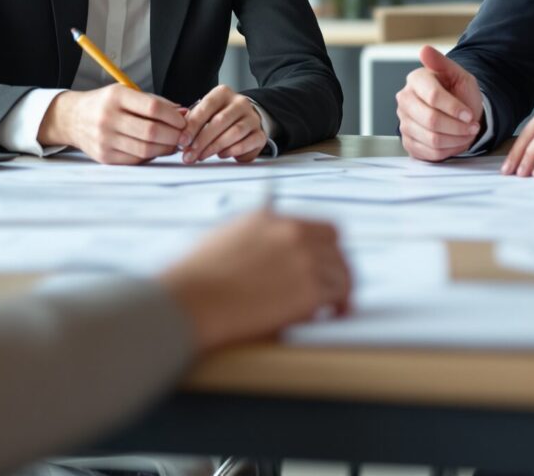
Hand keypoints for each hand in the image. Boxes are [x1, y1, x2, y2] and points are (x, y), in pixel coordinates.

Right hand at [39, 84, 188, 164]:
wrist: (72, 118)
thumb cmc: (105, 104)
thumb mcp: (126, 93)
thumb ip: (155, 102)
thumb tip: (184, 113)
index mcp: (116, 97)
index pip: (153, 108)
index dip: (173, 117)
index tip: (184, 121)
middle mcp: (108, 118)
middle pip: (151, 132)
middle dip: (174, 136)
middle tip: (184, 136)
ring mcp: (105, 139)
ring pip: (145, 149)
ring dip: (166, 149)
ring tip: (173, 143)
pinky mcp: (105, 157)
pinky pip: (136, 160)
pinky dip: (151, 156)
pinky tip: (157, 150)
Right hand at [158, 210, 351, 349]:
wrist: (192, 301)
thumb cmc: (196, 279)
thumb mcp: (224, 239)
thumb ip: (254, 237)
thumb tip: (268, 249)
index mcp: (270, 218)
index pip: (319, 227)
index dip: (326, 248)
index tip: (326, 262)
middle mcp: (292, 233)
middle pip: (336, 248)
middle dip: (337, 267)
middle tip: (336, 286)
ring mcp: (304, 260)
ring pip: (341, 273)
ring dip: (338, 289)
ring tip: (335, 306)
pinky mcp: (309, 291)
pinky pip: (336, 296)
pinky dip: (335, 307)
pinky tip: (329, 314)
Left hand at [182, 85, 267, 162]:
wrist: (246, 118)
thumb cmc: (220, 116)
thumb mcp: (205, 112)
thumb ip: (193, 120)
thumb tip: (180, 135)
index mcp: (223, 93)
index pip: (206, 107)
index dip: (193, 125)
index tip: (183, 140)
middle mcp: (240, 103)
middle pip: (220, 121)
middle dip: (202, 140)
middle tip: (190, 154)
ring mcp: (252, 118)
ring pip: (234, 133)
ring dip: (215, 147)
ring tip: (202, 156)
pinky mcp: (260, 134)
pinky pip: (248, 143)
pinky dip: (233, 151)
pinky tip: (221, 155)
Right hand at [397, 45, 483, 160]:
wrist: (459, 113)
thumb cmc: (459, 93)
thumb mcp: (459, 75)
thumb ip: (442, 63)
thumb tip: (424, 50)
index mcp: (416, 80)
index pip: (433, 97)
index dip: (454, 108)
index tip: (469, 114)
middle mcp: (405, 100)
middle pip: (431, 120)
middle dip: (457, 127)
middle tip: (472, 127)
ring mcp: (404, 122)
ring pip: (432, 139)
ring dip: (456, 139)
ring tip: (466, 133)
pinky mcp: (408, 142)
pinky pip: (429, 153)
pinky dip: (448, 150)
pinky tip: (455, 140)